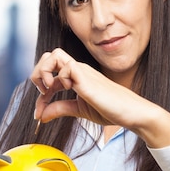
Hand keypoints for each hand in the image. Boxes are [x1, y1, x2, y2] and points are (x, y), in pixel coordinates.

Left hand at [30, 49, 169, 147]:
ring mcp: (83, 72)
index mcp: (77, 76)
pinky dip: (58, 79)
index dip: (40, 92)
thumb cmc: (111, 110)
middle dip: (37, 73)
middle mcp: (78, 70)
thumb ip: (60, 109)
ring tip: (48, 91)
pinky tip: (64, 93)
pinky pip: (67, 67)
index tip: (40, 112)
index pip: (50, 72)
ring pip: (54, 55)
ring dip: (44, 72)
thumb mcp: (79, 110)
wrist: (132, 113)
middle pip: (49, 56)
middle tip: (42, 94)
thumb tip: (40, 115)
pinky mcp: (87, 80)